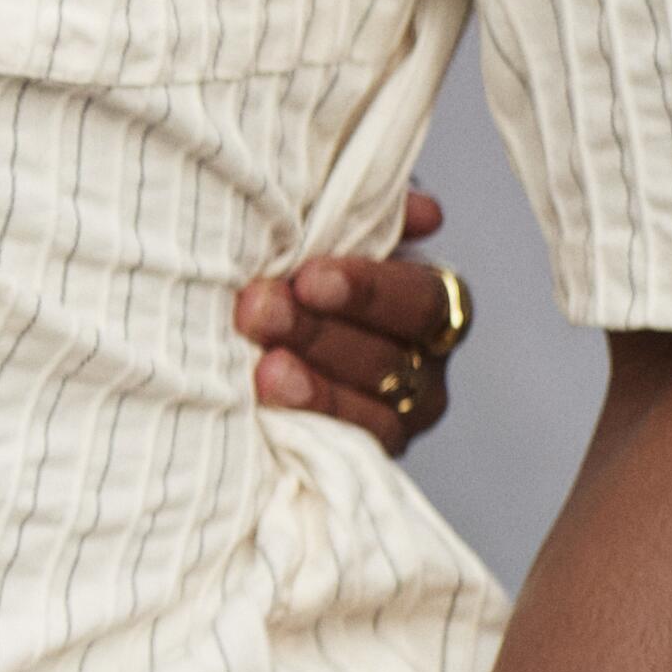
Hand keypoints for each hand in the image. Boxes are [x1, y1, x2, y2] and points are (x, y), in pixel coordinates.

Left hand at [237, 195, 476, 451]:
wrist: (242, 330)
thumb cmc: (296, 266)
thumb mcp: (331, 229)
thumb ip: (375, 213)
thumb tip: (425, 212)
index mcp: (429, 307)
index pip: (421, 300)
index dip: (369, 290)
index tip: (309, 278)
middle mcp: (422, 370)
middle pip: (388, 360)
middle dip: (318, 334)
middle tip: (259, 311)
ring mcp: (392, 422)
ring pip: (368, 416)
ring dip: (313, 391)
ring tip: (264, 372)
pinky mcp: (350, 459)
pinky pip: (336, 454)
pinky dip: (302, 433)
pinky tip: (265, 415)